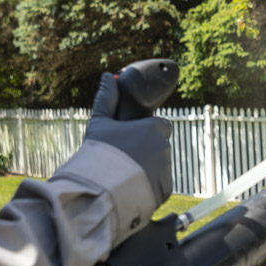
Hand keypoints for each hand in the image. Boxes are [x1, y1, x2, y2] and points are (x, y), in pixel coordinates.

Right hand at [84, 72, 172, 204]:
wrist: (99, 189)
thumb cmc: (98, 153)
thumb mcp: (99, 122)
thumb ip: (107, 98)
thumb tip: (109, 76)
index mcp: (154, 127)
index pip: (160, 125)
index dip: (147, 131)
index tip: (132, 139)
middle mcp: (165, 146)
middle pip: (159, 146)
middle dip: (146, 151)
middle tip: (124, 159)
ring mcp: (167, 169)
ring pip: (160, 166)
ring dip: (147, 169)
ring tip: (124, 176)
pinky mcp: (166, 189)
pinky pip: (160, 185)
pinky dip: (149, 187)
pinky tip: (131, 188)